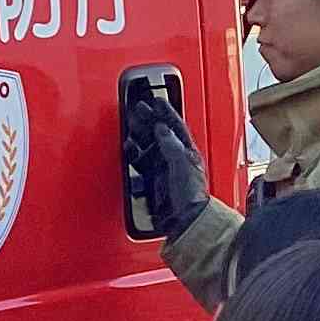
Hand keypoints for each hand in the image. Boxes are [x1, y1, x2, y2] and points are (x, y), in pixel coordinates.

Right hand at [123, 82, 209, 239]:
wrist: (184, 220)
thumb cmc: (191, 195)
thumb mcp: (183, 165)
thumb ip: (171, 145)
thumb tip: (161, 129)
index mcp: (187, 151)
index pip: (176, 126)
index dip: (167, 112)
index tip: (157, 101)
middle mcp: (175, 157)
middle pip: (159, 132)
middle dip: (149, 118)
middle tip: (138, 107)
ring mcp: (162, 167)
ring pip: (148, 144)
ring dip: (140, 133)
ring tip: (131, 122)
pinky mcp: (151, 179)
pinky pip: (140, 160)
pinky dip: (133, 152)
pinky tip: (129, 146)